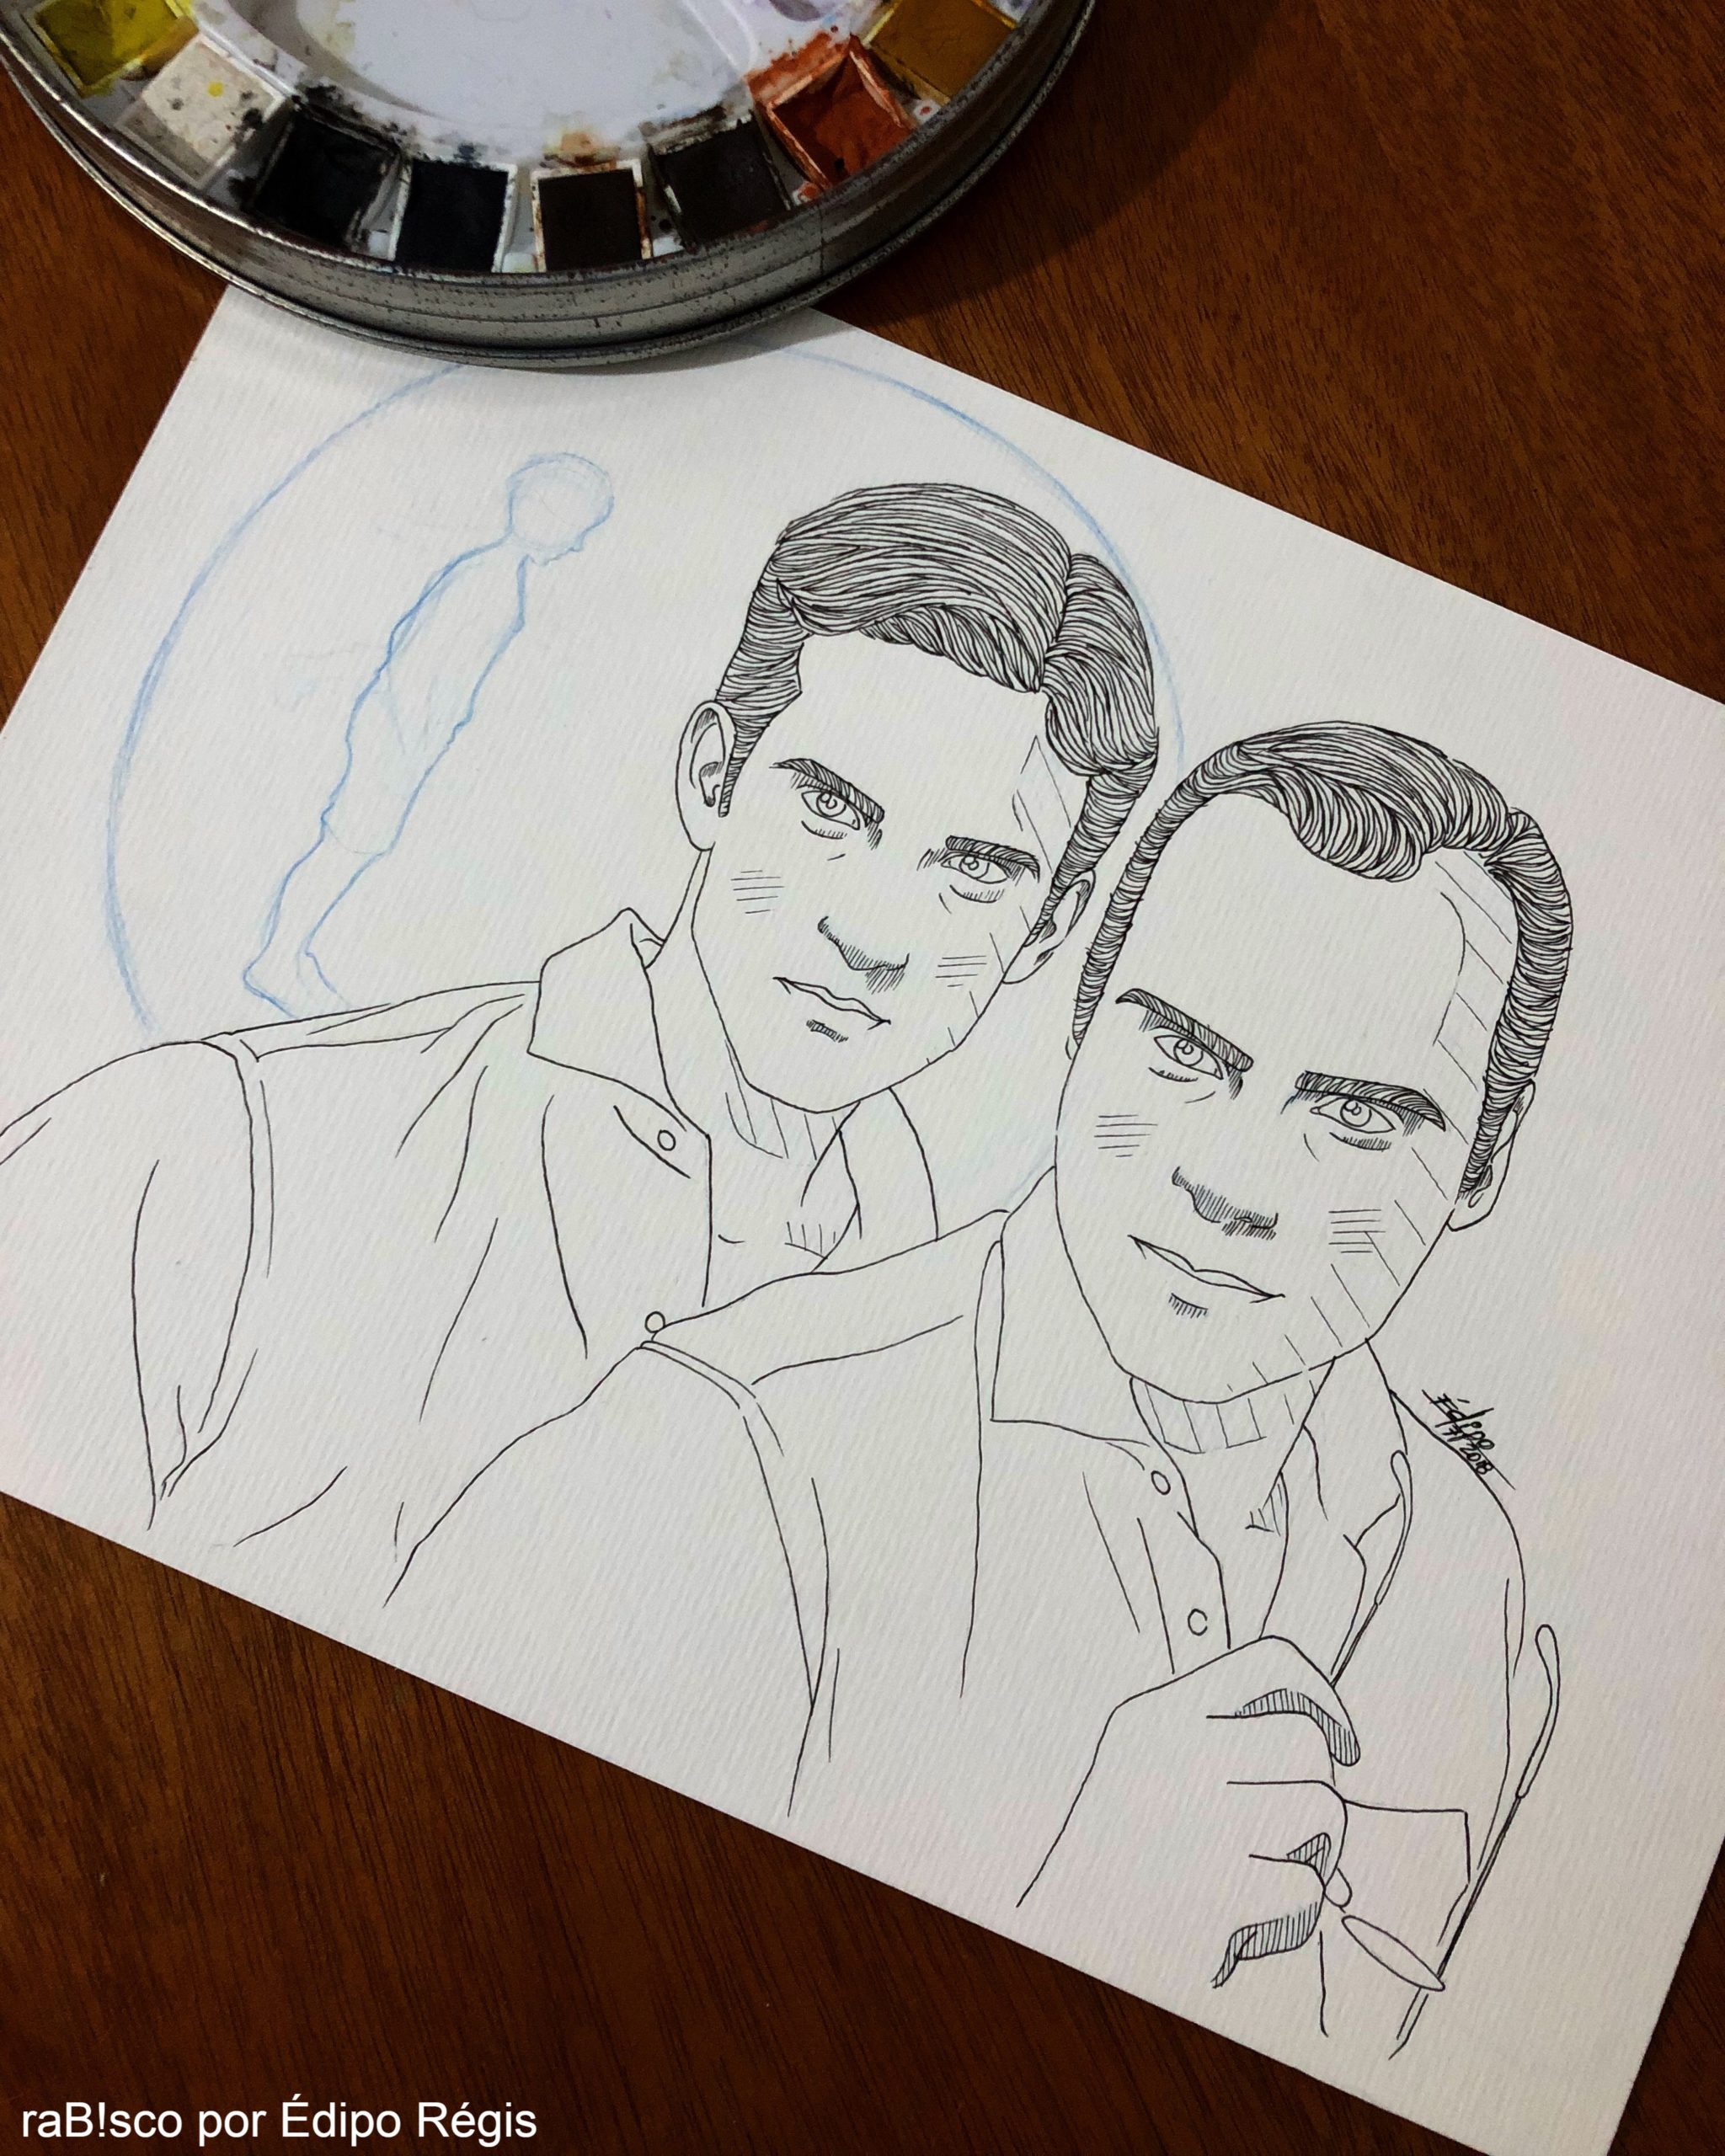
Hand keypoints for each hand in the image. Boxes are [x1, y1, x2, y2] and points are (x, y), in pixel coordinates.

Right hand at [1016, 1637, 1358, 2002]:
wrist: (1060, 1930)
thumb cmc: (1119, 1844)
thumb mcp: (1145, 1758)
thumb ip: (1220, 1734)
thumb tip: (1331, 1743)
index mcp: (1159, 1715)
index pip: (1270, 1663)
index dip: (1323, 1697)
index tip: (1343, 1745)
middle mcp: (1179, 1756)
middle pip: (1307, 1745)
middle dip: (1318, 1790)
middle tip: (1290, 1833)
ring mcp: (1200, 1823)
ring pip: (1323, 1812)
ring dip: (1317, 1852)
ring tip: (1270, 1872)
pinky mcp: (1220, 1895)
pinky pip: (1308, 1890)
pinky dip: (1296, 1914)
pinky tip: (1253, 1920)